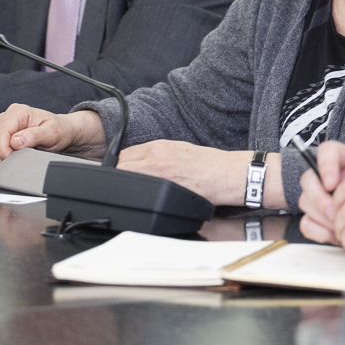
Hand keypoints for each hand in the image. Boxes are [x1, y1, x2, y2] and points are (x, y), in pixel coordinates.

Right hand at [0, 107, 106, 168]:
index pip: (1, 132)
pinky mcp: (0, 140)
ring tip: (15, 164)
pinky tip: (10, 164)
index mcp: (18, 112)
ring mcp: (2, 129)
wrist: (63, 133)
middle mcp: (7, 118)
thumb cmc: (59, 130)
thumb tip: (16, 141)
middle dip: (1, 157)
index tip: (10, 160)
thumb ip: (35, 135)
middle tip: (15, 165)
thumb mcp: (52, 132)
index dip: (3, 149)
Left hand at [117, 141, 269, 206]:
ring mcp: (160, 177)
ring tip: (138, 190)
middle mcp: (156, 159)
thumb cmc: (207, 163)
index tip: (122, 170)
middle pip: (120, 167)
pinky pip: (142, 196)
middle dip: (120, 175)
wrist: (225, 174)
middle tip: (127, 182)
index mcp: (158, 147)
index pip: (123, 153)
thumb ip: (156, 153)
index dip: (119, 163)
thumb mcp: (179, 148)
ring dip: (128, 186)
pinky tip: (149, 198)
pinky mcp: (166, 193)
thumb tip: (139, 161)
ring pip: (128, 181)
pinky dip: (141, 197)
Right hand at [298, 142, 344, 242]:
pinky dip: (320, 231)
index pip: (327, 151)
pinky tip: (335, 234)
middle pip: (308, 178)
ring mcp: (320, 196)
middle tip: (334, 212)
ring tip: (341, 225)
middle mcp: (329, 176)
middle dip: (318, 197)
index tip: (331, 184)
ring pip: (305, 201)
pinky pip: (307, 223)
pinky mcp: (317, 216)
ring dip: (322, 216)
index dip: (325, 164)